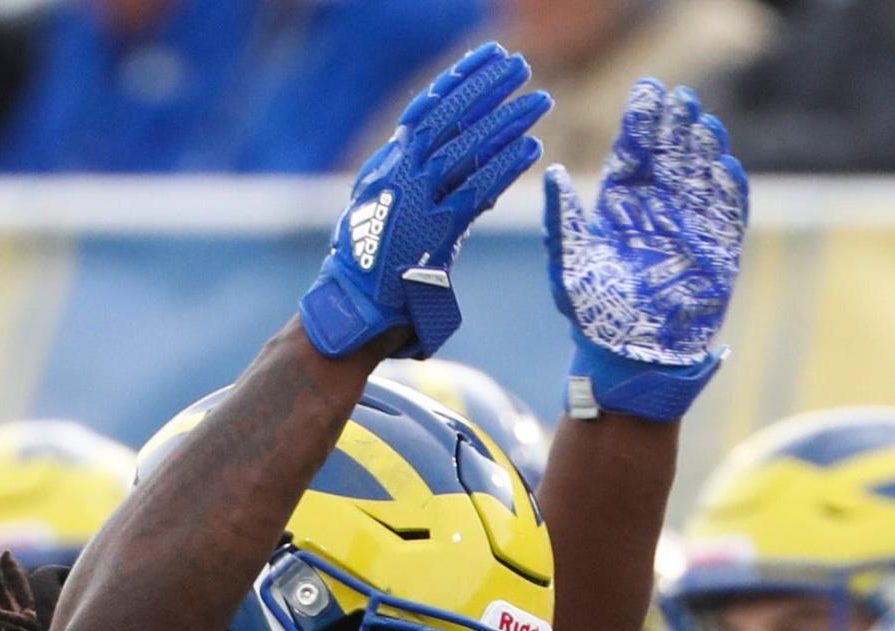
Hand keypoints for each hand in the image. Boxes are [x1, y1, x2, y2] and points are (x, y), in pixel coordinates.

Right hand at [300, 41, 549, 359]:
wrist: (355, 309)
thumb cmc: (371, 269)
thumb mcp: (387, 213)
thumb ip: (417, 187)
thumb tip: (458, 170)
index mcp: (387, 167)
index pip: (426, 109)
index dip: (459, 80)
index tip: (489, 57)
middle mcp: (400, 176)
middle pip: (450, 119)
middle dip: (487, 89)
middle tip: (520, 67)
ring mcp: (416, 202)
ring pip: (467, 149)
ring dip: (507, 122)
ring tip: (539, 102)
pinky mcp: (434, 231)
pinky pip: (477, 190)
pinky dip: (505, 167)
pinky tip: (531, 148)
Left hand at [544, 80, 748, 420]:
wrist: (627, 360)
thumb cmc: (594, 317)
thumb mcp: (569, 267)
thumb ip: (562, 222)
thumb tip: (551, 175)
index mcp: (621, 211)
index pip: (635, 155)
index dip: (643, 123)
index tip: (648, 91)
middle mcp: (657, 215)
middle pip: (672, 158)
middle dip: (677, 126)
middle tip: (681, 97)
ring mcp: (689, 232)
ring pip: (701, 178)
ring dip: (705, 150)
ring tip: (704, 122)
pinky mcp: (716, 254)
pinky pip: (727, 213)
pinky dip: (728, 190)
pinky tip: (725, 165)